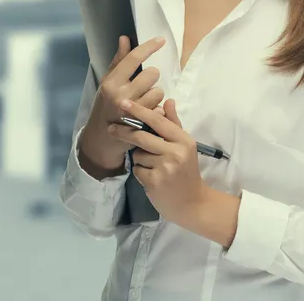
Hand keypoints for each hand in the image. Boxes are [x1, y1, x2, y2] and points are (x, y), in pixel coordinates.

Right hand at [80, 36, 167, 169]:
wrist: (102, 138)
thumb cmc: (106, 105)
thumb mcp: (108, 82)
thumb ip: (119, 61)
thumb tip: (125, 38)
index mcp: (111, 83)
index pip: (133, 59)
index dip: (149, 47)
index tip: (161, 40)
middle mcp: (121, 96)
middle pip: (152, 74)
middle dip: (151, 78)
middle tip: (143, 86)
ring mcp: (133, 112)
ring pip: (159, 92)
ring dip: (155, 95)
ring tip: (144, 102)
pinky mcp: (143, 125)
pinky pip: (161, 109)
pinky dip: (157, 110)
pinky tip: (147, 114)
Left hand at [107, 97, 205, 225]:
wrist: (192, 202)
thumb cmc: (187, 170)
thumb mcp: (185, 145)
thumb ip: (174, 123)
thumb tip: (168, 101)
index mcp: (183, 140)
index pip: (158, 121)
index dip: (140, 111)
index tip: (124, 103)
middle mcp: (175, 152)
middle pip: (142, 137)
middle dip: (124, 131)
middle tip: (111, 128)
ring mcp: (165, 167)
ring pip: (138, 154)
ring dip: (139, 157)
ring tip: (151, 165)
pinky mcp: (154, 181)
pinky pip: (137, 169)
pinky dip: (140, 171)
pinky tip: (151, 176)